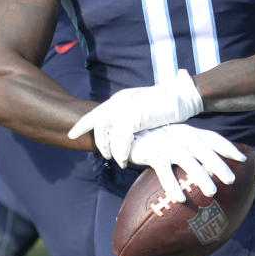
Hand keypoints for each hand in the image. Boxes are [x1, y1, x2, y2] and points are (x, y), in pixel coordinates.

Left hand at [67, 70, 202, 165]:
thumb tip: (124, 130)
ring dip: (110, 150)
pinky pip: (121, 138)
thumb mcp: (143, 108)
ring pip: (107, 133)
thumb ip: (131, 115)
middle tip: (102, 155)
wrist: (183, 95)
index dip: (83, 124)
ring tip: (117, 161)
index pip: (96, 112)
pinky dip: (121, 151)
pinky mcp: (135, 115)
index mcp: (121, 99)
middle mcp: (120, 101)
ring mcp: (126, 107)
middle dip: (95, 140)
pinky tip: (125, 160)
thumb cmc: (167, 103)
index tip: (71, 134)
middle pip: (97, 122)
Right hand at [127, 124, 246, 203]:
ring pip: (188, 161)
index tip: (243, 159)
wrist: (126, 130)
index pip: (212, 137)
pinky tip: (180, 199)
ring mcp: (167, 144)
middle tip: (231, 180)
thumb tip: (206, 167)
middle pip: (204, 150)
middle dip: (219, 164)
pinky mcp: (152, 153)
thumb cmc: (153, 138)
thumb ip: (188, 148)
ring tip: (212, 192)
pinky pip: (165, 172)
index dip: (228, 147)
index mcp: (188, 131)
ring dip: (201, 176)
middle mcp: (180, 136)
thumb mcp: (173, 137)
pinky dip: (172, 185)